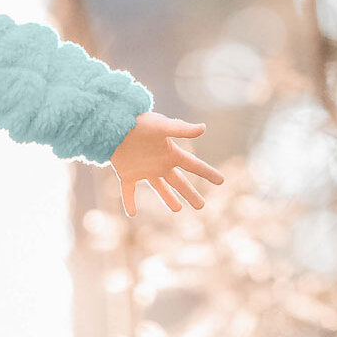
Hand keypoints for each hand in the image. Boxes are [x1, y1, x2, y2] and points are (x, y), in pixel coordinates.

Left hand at [109, 112, 225, 215]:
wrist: (115, 124)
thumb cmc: (140, 122)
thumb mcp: (162, 126)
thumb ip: (181, 129)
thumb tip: (203, 128)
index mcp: (170, 153)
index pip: (193, 165)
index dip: (207, 173)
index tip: (221, 180)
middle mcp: (160, 164)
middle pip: (179, 182)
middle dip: (190, 194)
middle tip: (201, 206)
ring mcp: (144, 170)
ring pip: (159, 188)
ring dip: (168, 198)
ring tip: (177, 209)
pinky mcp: (127, 174)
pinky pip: (129, 191)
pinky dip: (129, 202)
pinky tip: (131, 214)